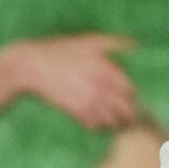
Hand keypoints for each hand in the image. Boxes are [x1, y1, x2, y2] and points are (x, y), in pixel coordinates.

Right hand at [14, 33, 136, 131]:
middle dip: (129, 112)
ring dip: (117, 122)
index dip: (133, 94)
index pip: (132, 90)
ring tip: (116, 120)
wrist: (33, 66)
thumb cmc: (61, 50)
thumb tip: (135, 44)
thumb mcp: (89, 40)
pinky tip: (99, 120)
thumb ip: (114, 43)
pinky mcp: (77, 113)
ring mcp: (90, 102)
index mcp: (107, 69)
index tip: (130, 95)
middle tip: (127, 112)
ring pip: (114, 122)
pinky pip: (97, 126)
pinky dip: (100, 126)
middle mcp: (102, 88)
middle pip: (127, 109)